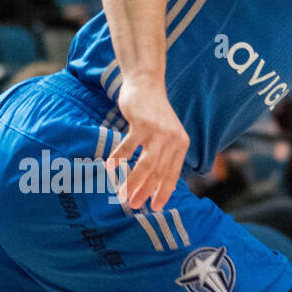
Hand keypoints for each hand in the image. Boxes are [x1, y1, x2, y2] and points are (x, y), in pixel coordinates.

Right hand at [108, 76, 189, 211]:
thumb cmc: (153, 112)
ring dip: (132, 181)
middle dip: (145, 191)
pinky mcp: (142, 123)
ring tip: (122, 194)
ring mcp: (158, 131)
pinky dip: (118, 159)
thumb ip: (165, 155)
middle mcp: (173, 139)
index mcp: (181, 144)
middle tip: (133, 205)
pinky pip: (128, 147)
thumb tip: (160, 183)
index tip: (155, 207)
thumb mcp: (166, 134)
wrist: (146, 83)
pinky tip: (110, 168)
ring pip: (145, 164)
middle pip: (158, 172)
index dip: (163, 192)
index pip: (172, 174)